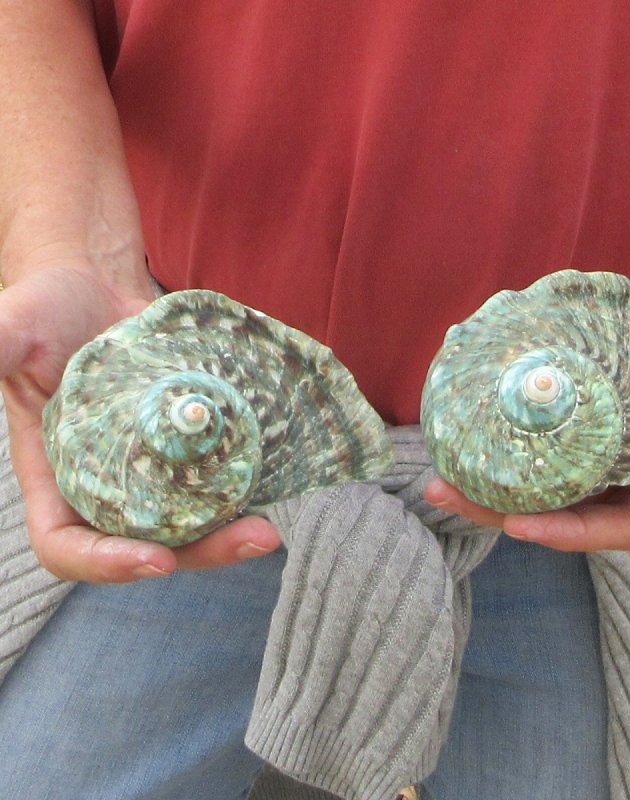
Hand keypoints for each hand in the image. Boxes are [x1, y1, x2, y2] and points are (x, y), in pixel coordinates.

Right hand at [0, 261, 280, 581]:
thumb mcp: (11, 329)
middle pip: (149, 543)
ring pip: (192, 520)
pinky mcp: (191, 445)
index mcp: (56, 477)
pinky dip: (245, 489)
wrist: (98, 287)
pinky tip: (278, 486)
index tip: (157, 560)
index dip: (106, 564)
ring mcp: (156, 468)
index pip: (68, 545)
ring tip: (270, 528)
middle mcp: (108, 484)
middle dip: (199, 552)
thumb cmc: (45, 309)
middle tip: (252, 540)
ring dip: (230, 531)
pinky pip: (217, 479)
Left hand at [424, 323, 629, 550]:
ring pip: (548, 480)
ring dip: (493, 478)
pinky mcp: (601, 428)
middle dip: (502, 510)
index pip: (618, 530)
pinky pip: (554, 443)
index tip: (517, 526)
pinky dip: (516, 442)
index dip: (569, 532)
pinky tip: (474, 431)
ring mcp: (615, 458)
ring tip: (439, 468)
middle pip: (564, 510)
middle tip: (442, 490)